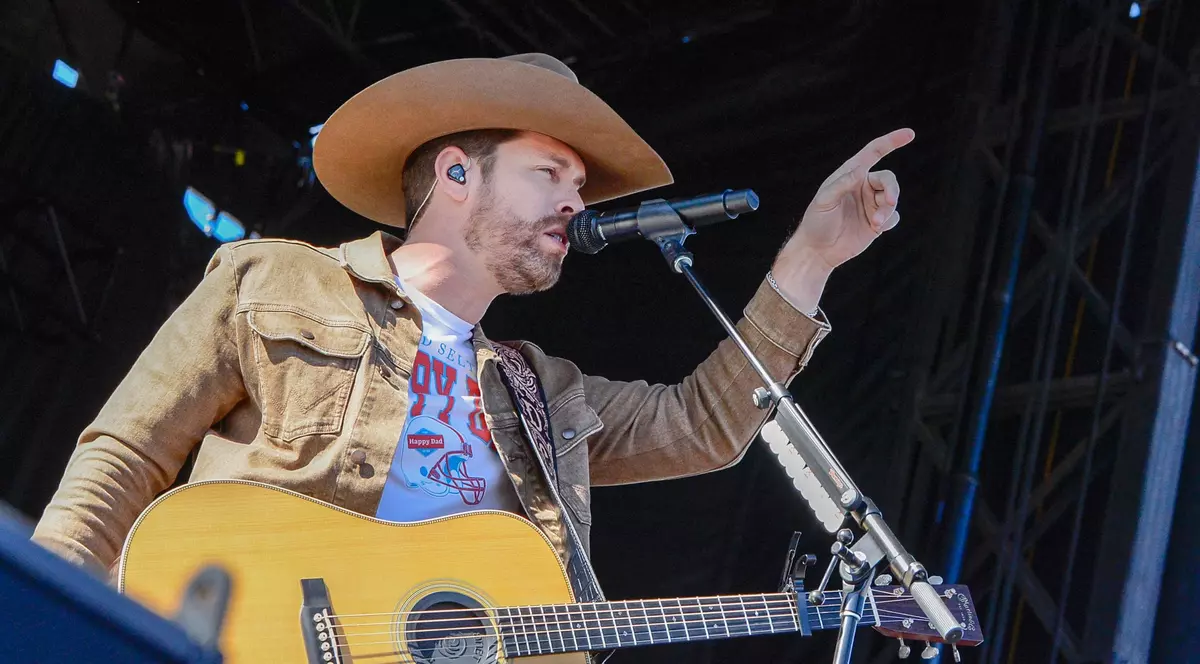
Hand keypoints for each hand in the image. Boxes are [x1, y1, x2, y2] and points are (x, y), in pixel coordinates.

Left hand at [771, 129, 913, 311]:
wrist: (818, 251)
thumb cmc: (816, 222)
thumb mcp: (824, 201)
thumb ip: (842, 184)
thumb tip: (861, 171)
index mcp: (850, 175)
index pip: (874, 152)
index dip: (891, 141)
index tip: (909, 134)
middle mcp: (863, 186)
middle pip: (889, 179)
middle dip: (892, 189)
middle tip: (890, 201)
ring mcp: (871, 204)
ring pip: (893, 199)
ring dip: (887, 210)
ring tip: (875, 224)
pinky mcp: (877, 222)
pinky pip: (893, 217)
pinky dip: (888, 221)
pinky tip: (876, 228)